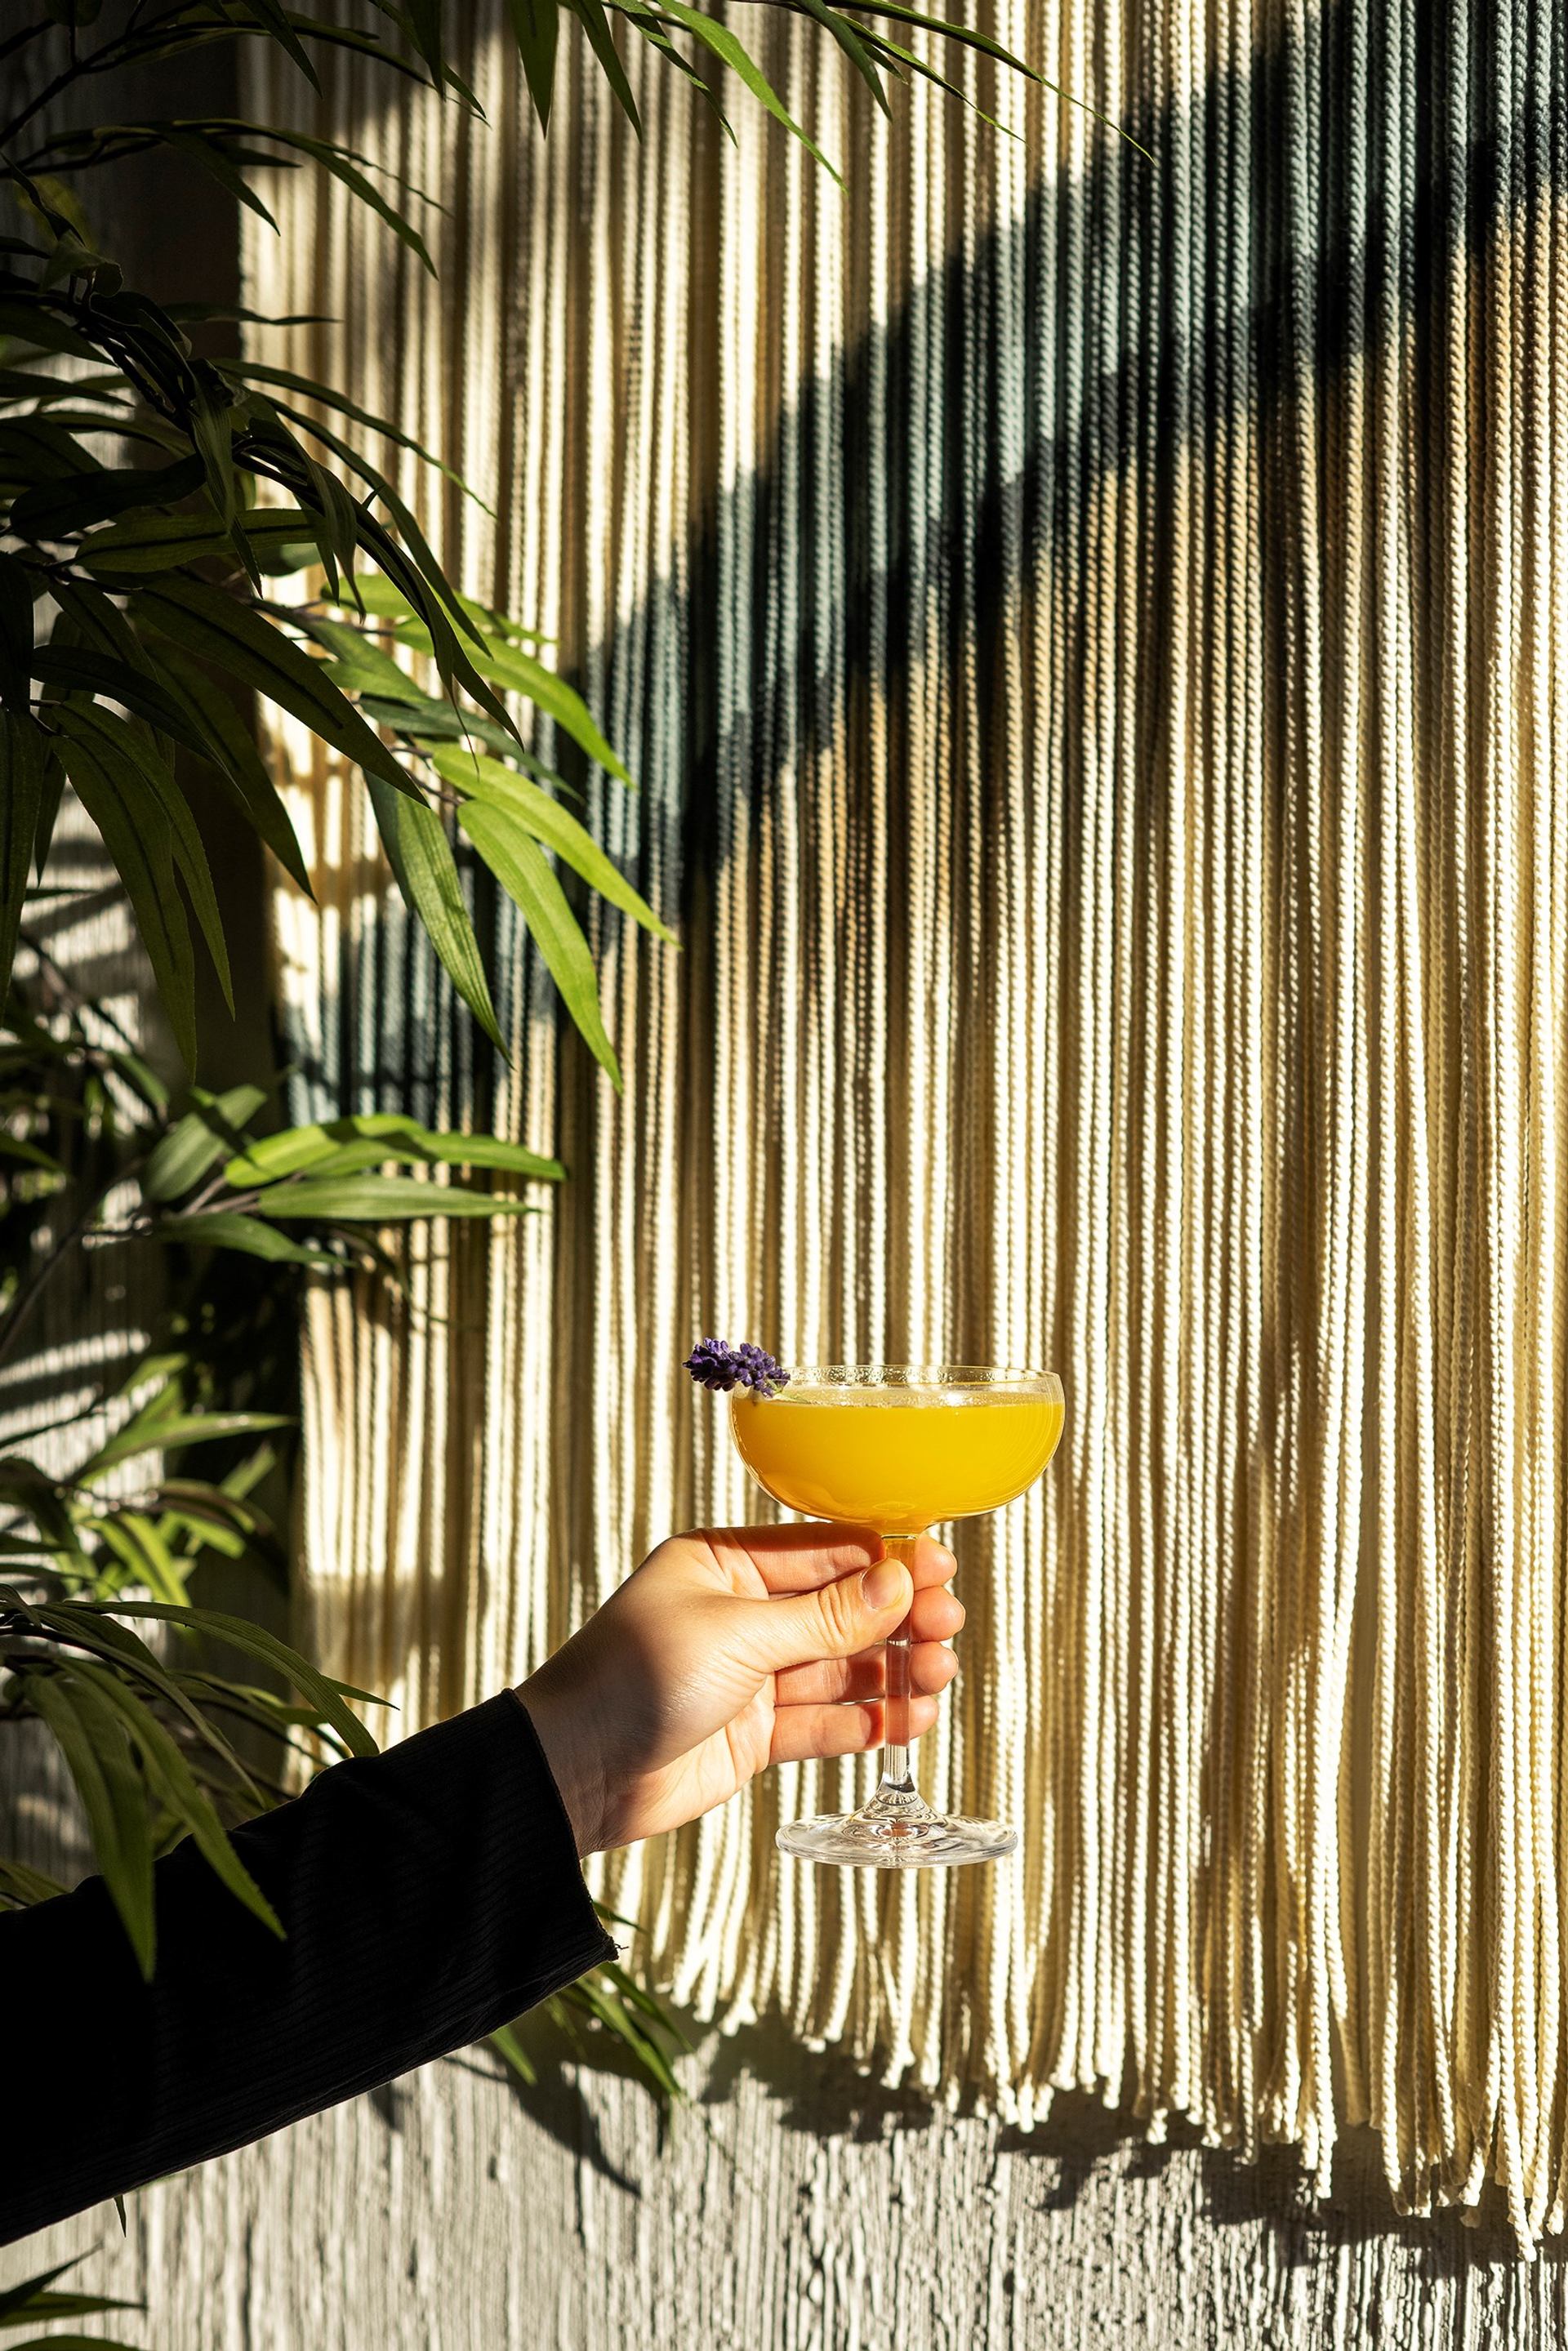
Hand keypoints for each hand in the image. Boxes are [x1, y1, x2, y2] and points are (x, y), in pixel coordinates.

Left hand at [517, 1526, 963, 1855]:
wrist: (573, 1773)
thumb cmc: (632, 1680)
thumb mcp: (737, 1635)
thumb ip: (823, 1617)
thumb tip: (896, 1584)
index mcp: (722, 1563)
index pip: (820, 1552)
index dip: (883, 1561)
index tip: (938, 1565)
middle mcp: (739, 1614)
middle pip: (838, 1611)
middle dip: (896, 1618)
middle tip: (947, 1624)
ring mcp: (748, 1675)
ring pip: (838, 1668)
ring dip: (891, 1671)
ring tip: (939, 1673)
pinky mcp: (753, 1733)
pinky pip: (823, 1721)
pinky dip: (867, 1722)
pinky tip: (908, 1720)